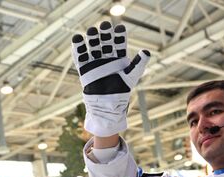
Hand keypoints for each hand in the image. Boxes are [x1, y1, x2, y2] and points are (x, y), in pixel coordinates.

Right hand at [71, 21, 149, 136]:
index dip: (119, 36)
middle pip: (105, 42)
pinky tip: (77, 39)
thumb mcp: (131, 76)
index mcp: (118, 59)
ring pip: (93, 47)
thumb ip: (138, 64)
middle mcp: (106, 59)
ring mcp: (95, 63)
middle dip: (104, 34)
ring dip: (92, 39)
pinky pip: (80, 57)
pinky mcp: (85, 70)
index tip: (120, 27)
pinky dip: (78, 49)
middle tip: (104, 25)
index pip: (118, 44)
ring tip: (92, 31)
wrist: (107, 106)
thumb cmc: (121, 92)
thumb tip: (147, 51)